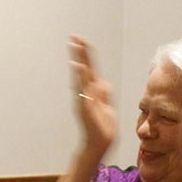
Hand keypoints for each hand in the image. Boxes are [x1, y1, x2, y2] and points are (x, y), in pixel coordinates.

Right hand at [69, 34, 115, 157]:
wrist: (99, 143)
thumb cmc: (103, 128)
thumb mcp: (107, 107)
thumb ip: (104, 94)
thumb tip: (102, 82)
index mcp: (94, 92)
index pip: (90, 69)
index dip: (86, 56)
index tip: (81, 42)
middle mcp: (86, 93)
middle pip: (84, 69)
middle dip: (80, 53)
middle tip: (74, 37)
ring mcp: (85, 99)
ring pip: (82, 75)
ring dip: (79, 60)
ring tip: (76, 46)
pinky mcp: (85, 106)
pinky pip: (84, 89)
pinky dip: (81, 78)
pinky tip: (79, 67)